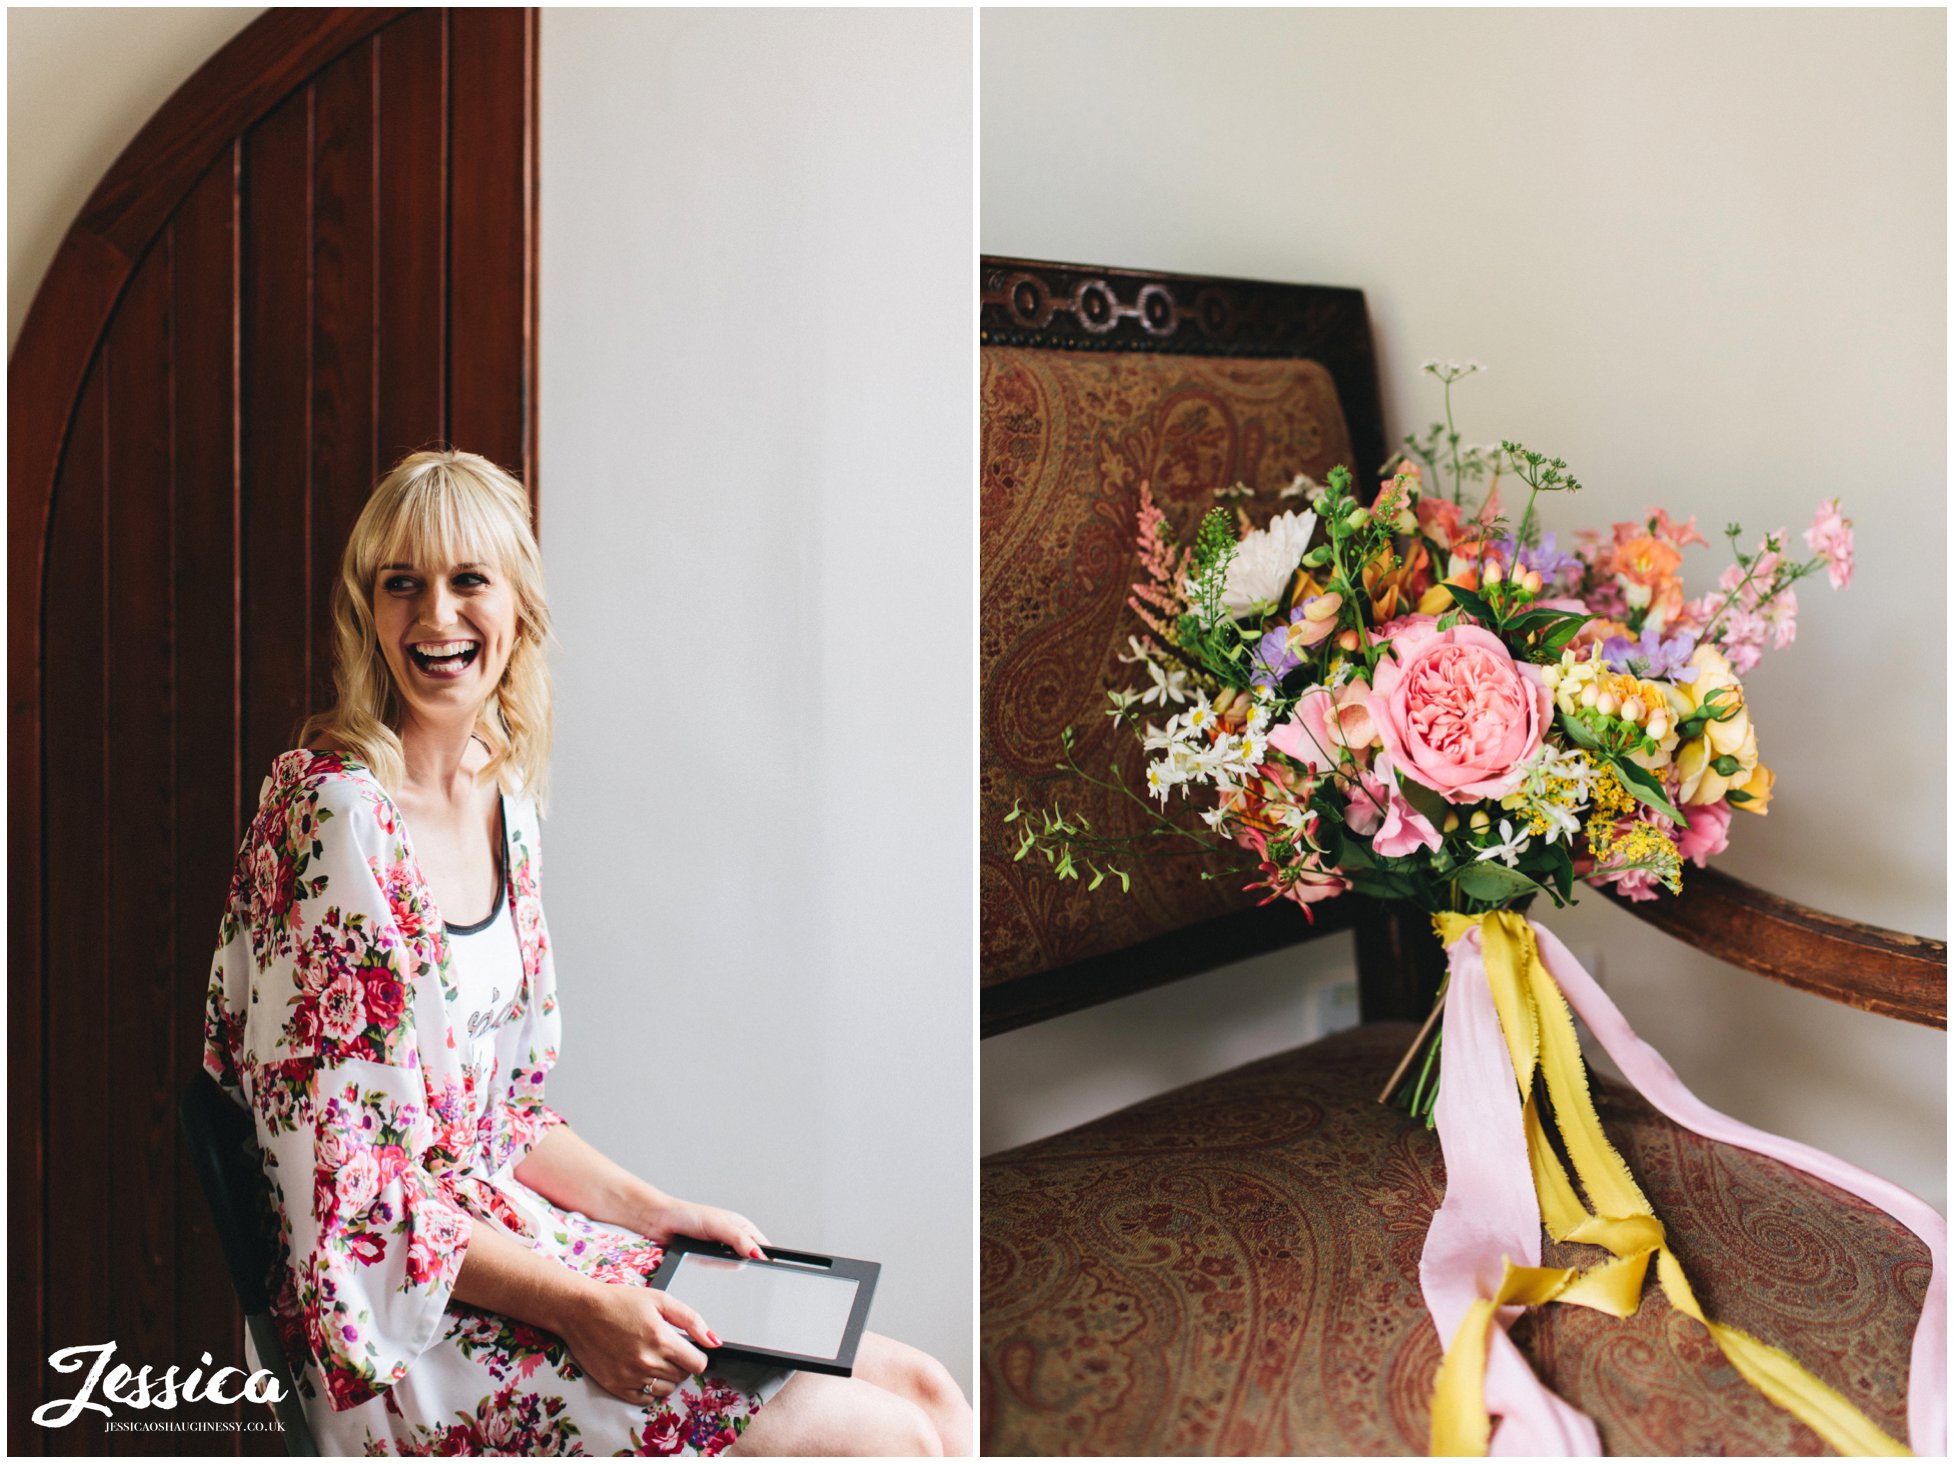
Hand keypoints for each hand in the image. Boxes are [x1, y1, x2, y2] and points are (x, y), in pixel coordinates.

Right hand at [558, 1281, 722, 1404]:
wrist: (581, 1311)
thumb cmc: (620, 1301)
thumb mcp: (661, 1300)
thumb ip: (692, 1320)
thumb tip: (714, 1341)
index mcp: (661, 1339)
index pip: (698, 1365)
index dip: (697, 1356)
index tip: (689, 1349)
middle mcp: (647, 1362)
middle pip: (683, 1376)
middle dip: (681, 1363)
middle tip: (667, 1347)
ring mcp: (631, 1377)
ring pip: (666, 1389)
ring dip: (667, 1377)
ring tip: (654, 1358)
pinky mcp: (616, 1386)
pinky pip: (645, 1399)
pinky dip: (649, 1388)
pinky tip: (642, 1371)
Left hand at [641, 1199, 769, 1260]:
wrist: (659, 1221)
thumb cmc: (687, 1215)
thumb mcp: (718, 1225)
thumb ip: (739, 1239)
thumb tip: (757, 1254)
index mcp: (741, 1225)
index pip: (761, 1245)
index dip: (765, 1257)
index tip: (767, 1268)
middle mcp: (733, 1237)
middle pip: (748, 1258)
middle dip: (743, 1262)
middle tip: (732, 1259)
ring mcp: (720, 1249)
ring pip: (731, 1266)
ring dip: (723, 1265)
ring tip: (712, 1254)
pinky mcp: (707, 1259)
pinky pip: (716, 1269)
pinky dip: (711, 1268)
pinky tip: (703, 1260)